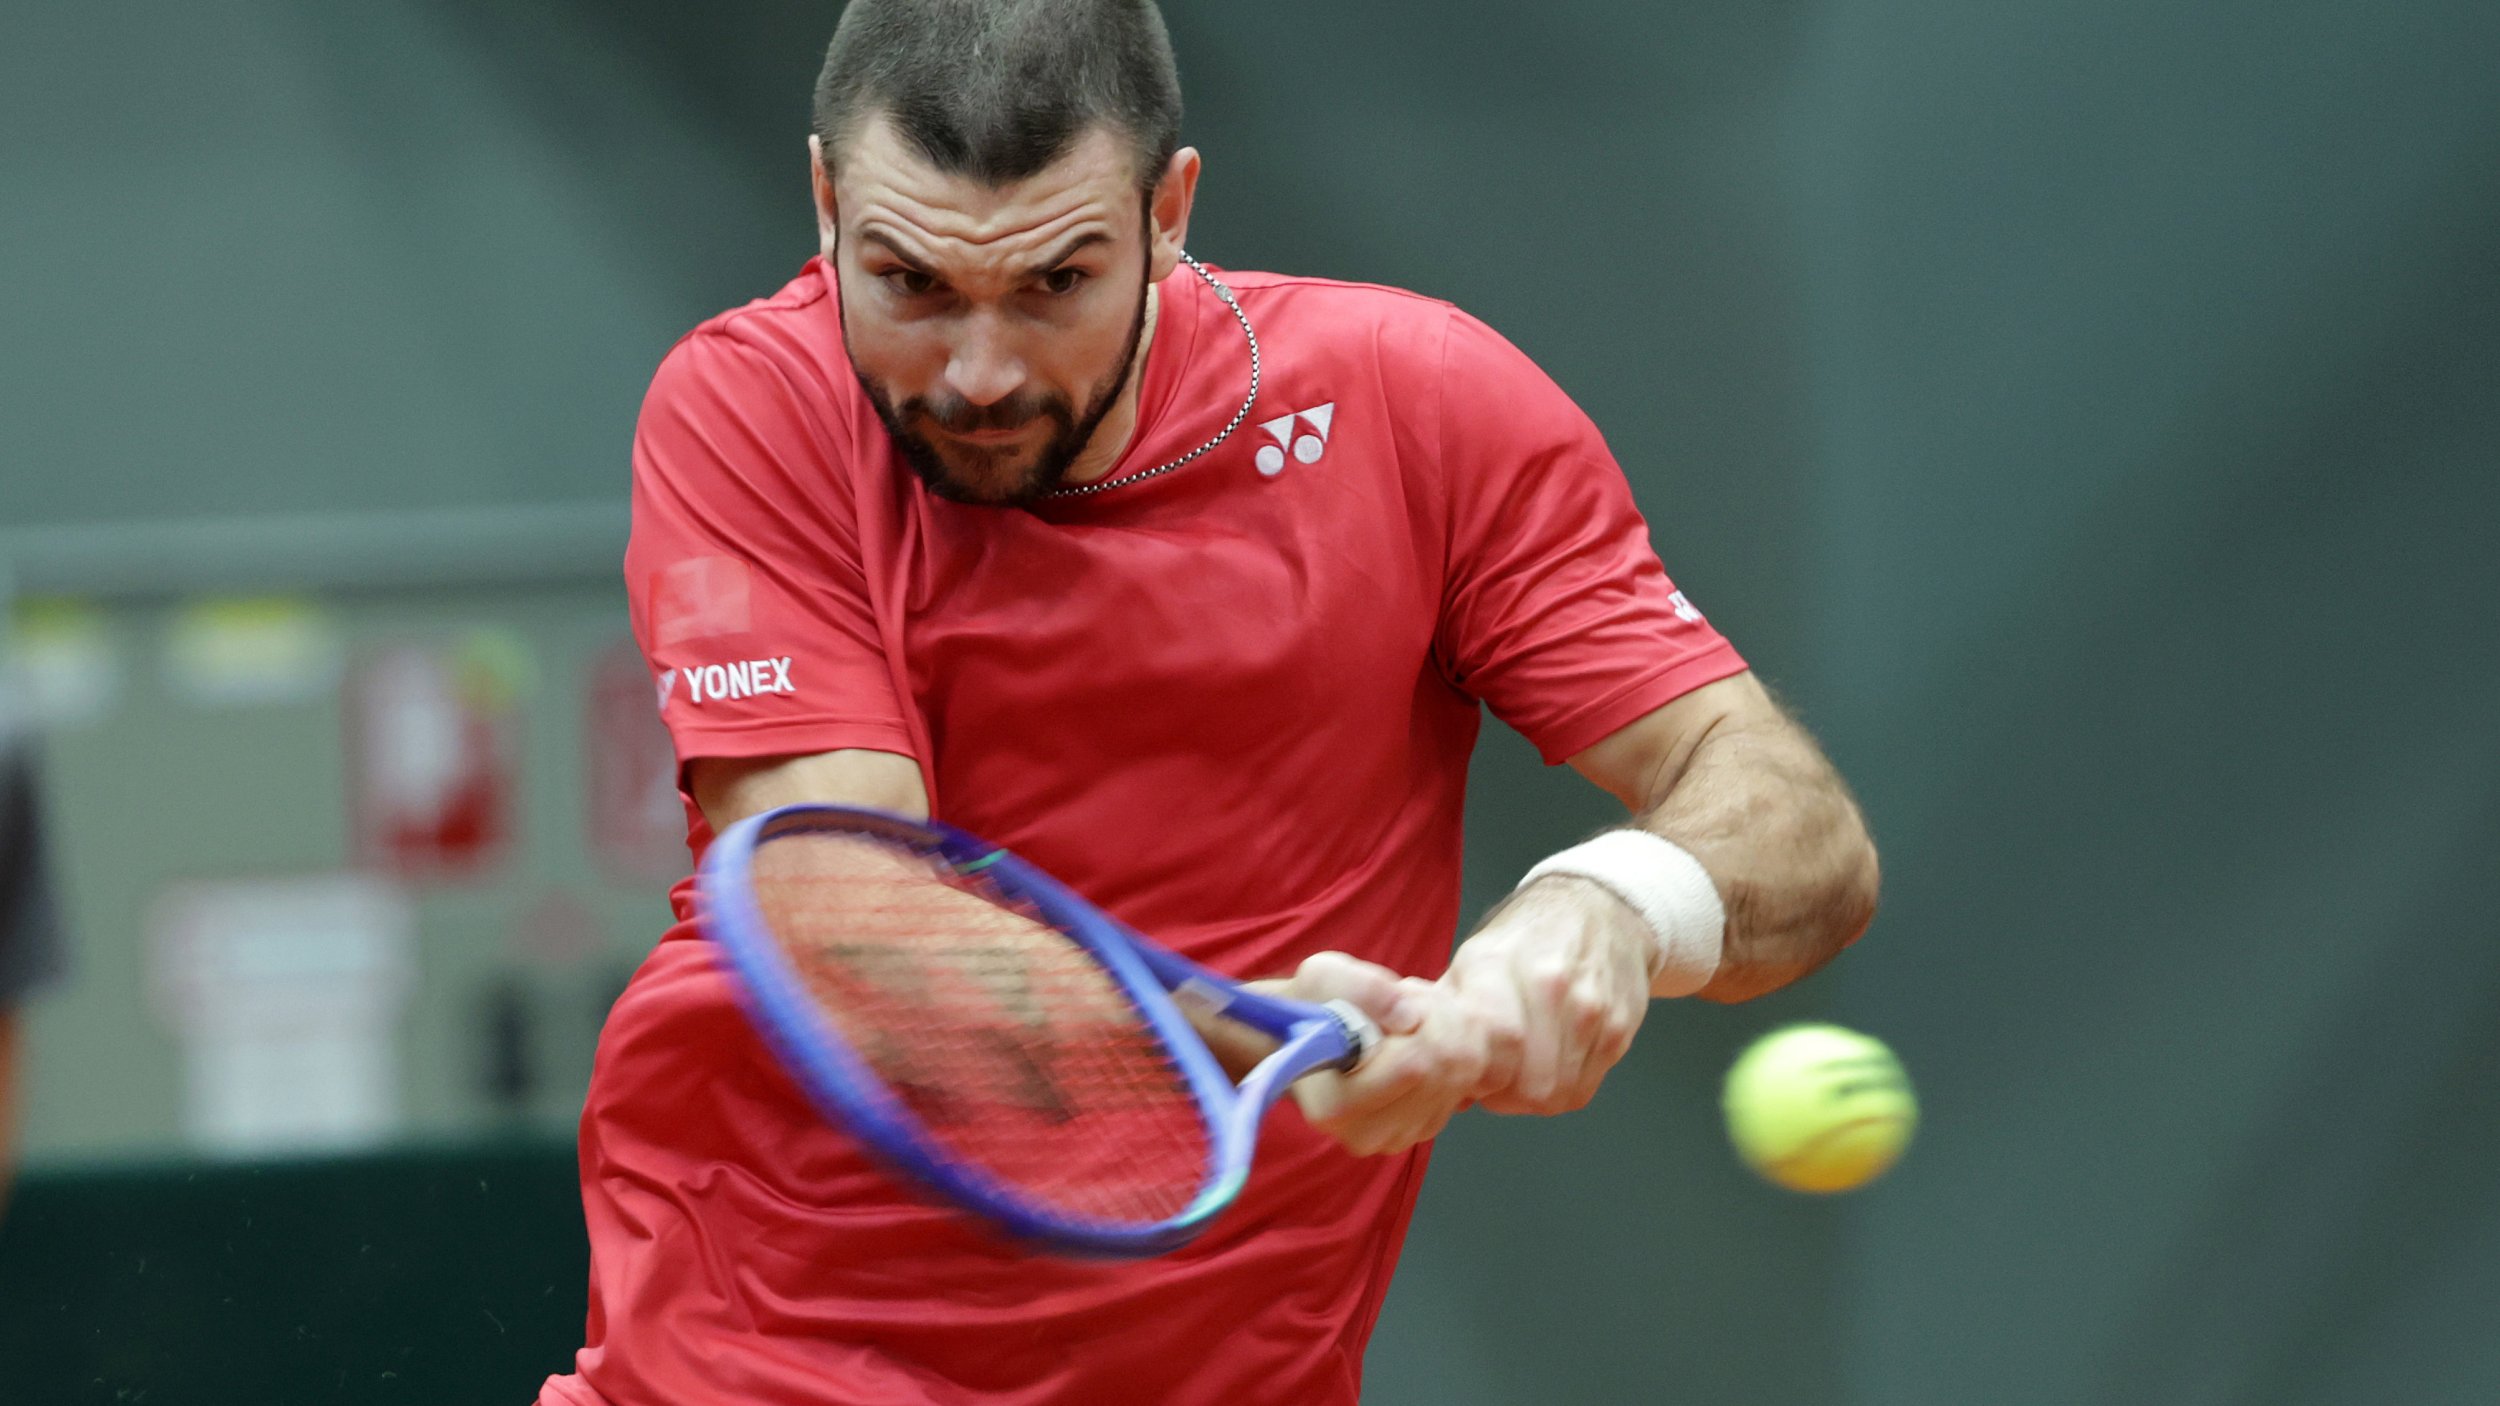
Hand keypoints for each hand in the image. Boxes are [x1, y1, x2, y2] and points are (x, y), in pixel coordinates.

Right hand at [1261, 951, 1490, 1156]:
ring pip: (1463, 1075)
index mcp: (1334, 1106)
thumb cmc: (1314, 1007)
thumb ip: (1362, 989)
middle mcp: (1364, 1134)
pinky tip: (1421, 1040)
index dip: (1421, 1021)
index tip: (1402, 998)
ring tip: (1410, 1019)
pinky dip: (1454, 1052)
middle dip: (1439, 1021)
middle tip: (1411, 1001)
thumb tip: (1409, 1017)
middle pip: (1446, 1069)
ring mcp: (1395, 1137)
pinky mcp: (1421, 1129)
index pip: (1414, 1067)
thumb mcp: (1322, 977)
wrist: (1312, 1036)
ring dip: (1449, 1033)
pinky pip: (1465, 1084)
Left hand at [1440, 877, 1654, 1114]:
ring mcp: (1589, 1010)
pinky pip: (1583, 1089)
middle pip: (1525, 1082)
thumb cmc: (1529, 937)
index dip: (1474, 1075)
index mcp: (1496, 963)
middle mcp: (1548, 985)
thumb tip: (1410, 1051)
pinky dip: (1561, 1089)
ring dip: (1530, 1096)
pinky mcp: (1618, 1030)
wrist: (1603, 908)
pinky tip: (1549, 1065)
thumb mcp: (1474, 956)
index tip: (1466, 1073)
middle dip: (1501, 1093)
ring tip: (1519, 1072)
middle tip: (1492, 1078)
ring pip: (1555, 1093)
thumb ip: (1443, 1009)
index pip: (1486, 1045)